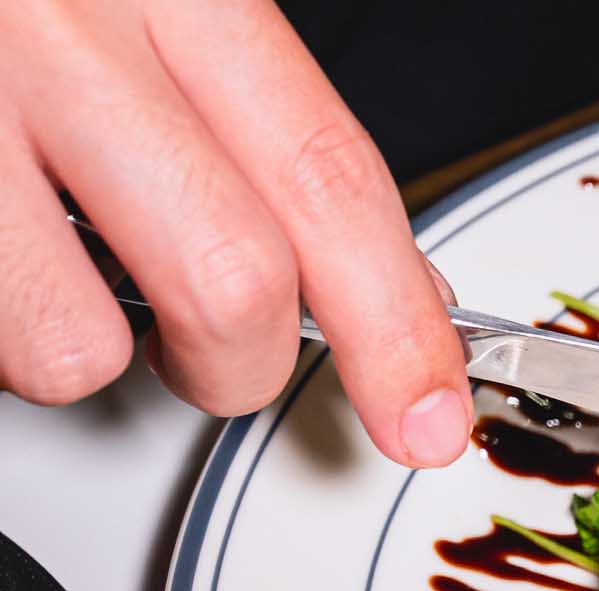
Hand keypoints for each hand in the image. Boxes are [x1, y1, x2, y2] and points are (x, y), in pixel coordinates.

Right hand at [0, 0, 471, 465]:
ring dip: (75, 352)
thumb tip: (386, 280)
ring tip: (39, 271)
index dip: (401, 323)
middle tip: (208, 355)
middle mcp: (54, 23)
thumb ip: (247, 120)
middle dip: (239, 365)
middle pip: (232, 278)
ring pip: (71, 341)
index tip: (430, 415)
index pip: (329, 176)